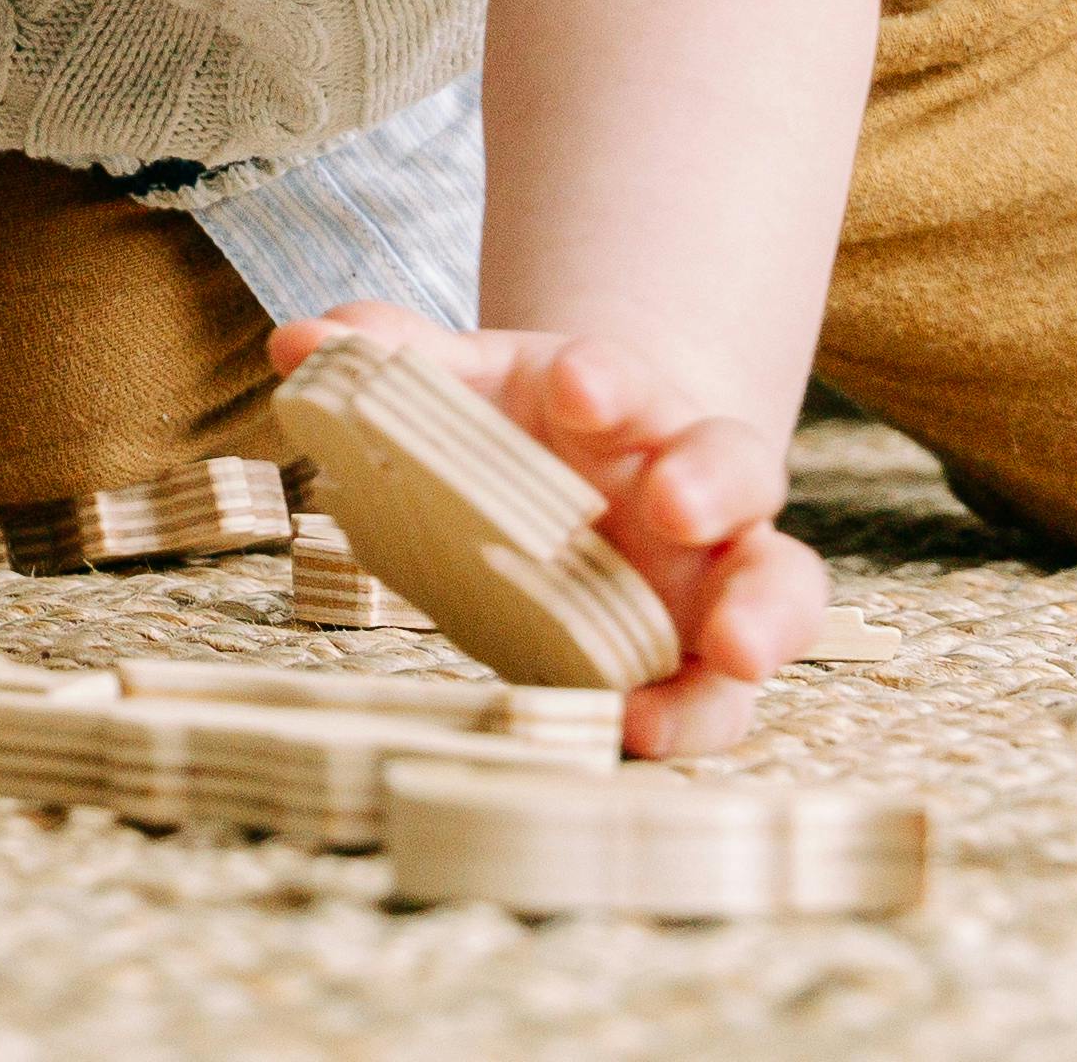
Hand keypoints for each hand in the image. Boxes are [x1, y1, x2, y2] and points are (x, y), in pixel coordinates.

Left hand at [271, 305, 827, 754]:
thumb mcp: (464, 390)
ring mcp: (717, 578)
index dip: (609, 380)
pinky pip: (726, 696)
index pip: (632, 380)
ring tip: (727, 650)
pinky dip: (699, 712)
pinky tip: (645, 732)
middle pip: (739, 468)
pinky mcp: (707, 664)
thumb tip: (297, 342)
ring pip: (779, 589)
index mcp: (630, 407)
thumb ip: (392, 362)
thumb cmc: (523, 435)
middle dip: (712, 481)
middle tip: (674, 504)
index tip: (571, 384)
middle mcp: (693, 487)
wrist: (579, 494)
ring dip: (761, 616)